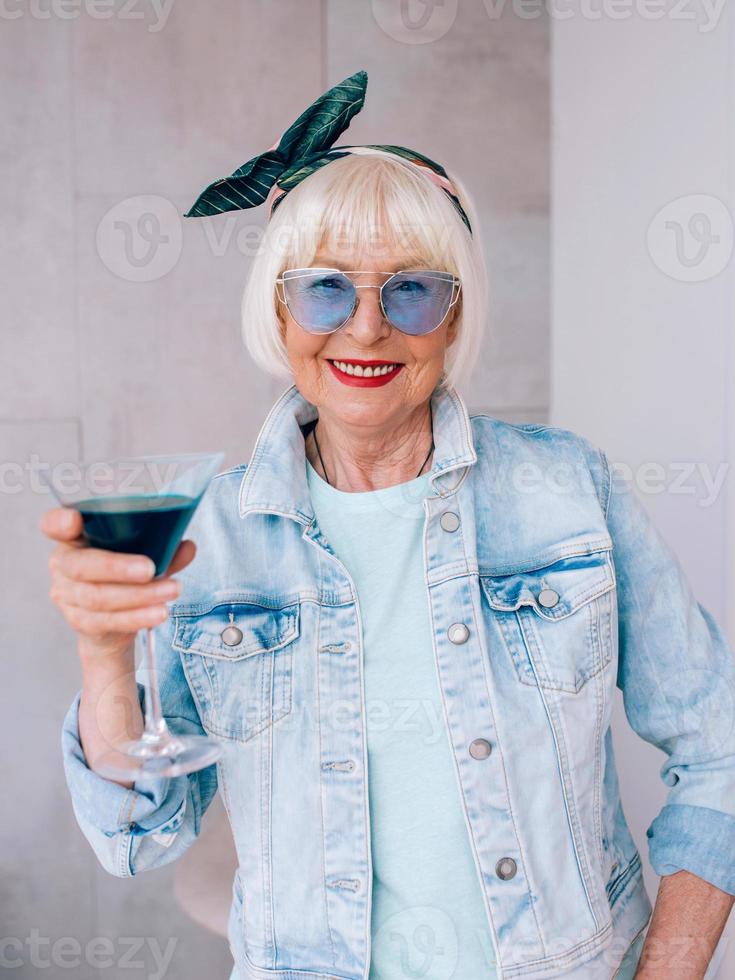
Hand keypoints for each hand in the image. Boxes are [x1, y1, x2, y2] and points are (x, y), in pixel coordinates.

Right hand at [40, 506, 195, 658]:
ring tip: (172, 590)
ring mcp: (67, 595)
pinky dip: (137, 617)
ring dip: (139, 595)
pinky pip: (107, 620)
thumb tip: (187, 547)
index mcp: (74, 537)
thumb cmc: (126, 575)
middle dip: (117, 567)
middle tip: (150, 569)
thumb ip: (163, 549)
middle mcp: (63, 565)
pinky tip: (159, 613)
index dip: (59, 522)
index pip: (53, 524)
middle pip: (80, 566)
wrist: (115, 623)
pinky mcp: (80, 621)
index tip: (74, 520)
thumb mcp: (144, 555)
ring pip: (98, 596)